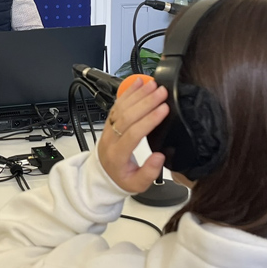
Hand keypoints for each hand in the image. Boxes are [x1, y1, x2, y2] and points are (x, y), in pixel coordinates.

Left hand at [98, 78, 168, 192]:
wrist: (102, 175)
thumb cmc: (121, 178)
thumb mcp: (137, 185)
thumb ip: (149, 172)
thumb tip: (160, 156)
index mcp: (118, 155)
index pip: (133, 133)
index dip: (149, 120)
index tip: (164, 109)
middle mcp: (110, 138)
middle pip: (127, 116)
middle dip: (146, 102)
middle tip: (162, 92)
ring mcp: (108, 128)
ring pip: (121, 107)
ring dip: (138, 94)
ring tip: (154, 85)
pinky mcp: (109, 121)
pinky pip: (117, 104)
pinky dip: (128, 91)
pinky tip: (138, 82)